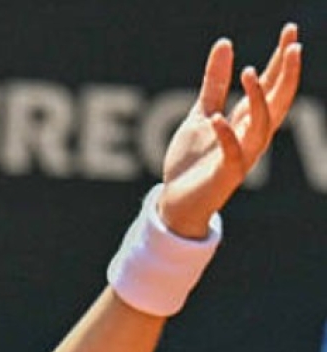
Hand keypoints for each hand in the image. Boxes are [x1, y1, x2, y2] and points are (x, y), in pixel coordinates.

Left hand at [159, 24, 301, 236]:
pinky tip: (217, 118)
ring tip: (248, 73)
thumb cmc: (193, 161)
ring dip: (258, 100)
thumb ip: (214, 84)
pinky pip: (233, 155)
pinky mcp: (225, 175)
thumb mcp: (201, 114)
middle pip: (279, 102)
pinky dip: (227, 136)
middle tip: (294, 46)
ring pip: (262, 127)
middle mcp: (251, 137)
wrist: (176, 202)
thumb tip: (225, 43)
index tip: (290, 31)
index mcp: (248, 121)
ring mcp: (242, 156)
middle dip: (288, 75)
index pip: (271, 86)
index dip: (282, 60)